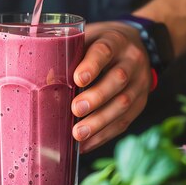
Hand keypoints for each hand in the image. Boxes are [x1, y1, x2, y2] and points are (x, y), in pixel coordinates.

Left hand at [71, 21, 154, 152]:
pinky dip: (104, 135)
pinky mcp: (141, 102)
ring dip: (100, 121)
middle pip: (118, 79)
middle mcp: (132, 60)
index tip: (77, 80)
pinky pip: (125, 121)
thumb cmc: (100, 45)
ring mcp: (140, 82)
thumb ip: (69, 54)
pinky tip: (86, 144)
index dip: (92, 66)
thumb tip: (44, 78)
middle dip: (96, 97)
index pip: (105, 51)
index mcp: (115, 41)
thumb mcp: (88, 39)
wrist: (135, 46)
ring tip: (78, 133)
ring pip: (124, 103)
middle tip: (76, 109)